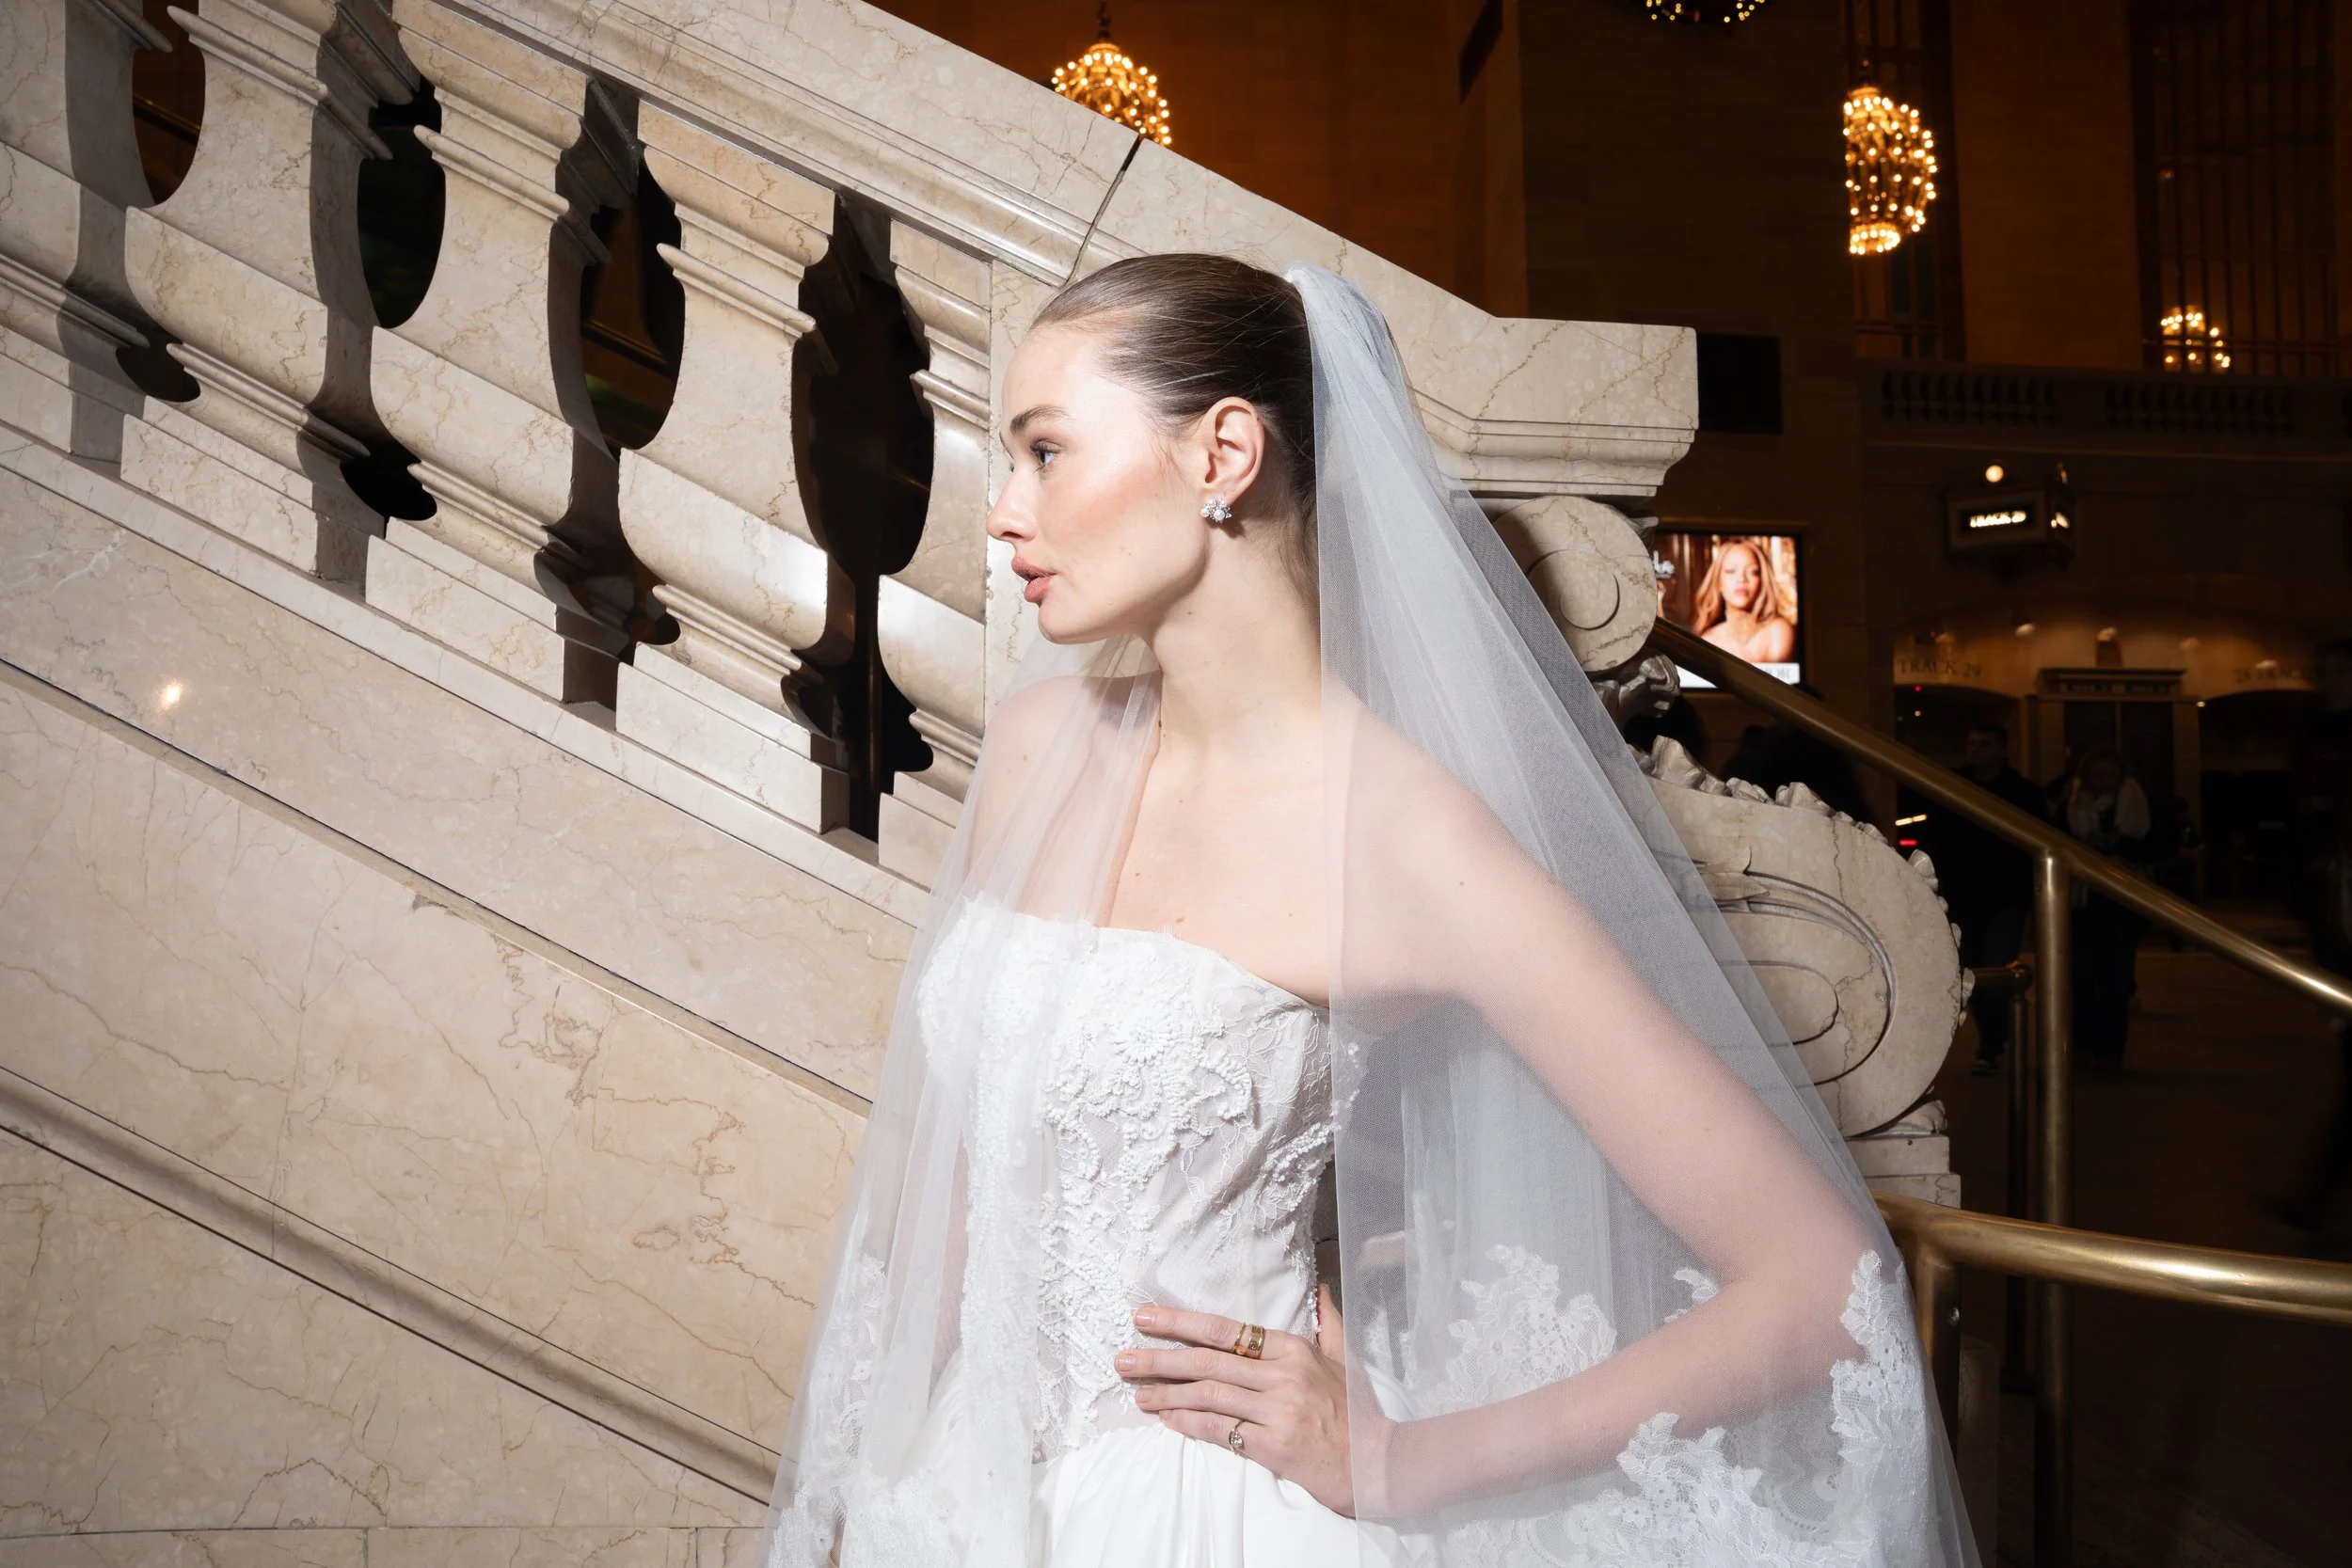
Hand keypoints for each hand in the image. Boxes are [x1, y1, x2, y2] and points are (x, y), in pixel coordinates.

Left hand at [1117, 1285, 1375, 1517]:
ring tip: (1137, 1394)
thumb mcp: (1346, 1358)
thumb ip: (1328, 1321)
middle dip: (1160, 1359)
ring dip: (1167, 1394)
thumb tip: (1321, 1285)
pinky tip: (1167, 1421)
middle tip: (1123, 1358)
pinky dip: (1189, 1424)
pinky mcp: (1275, 1446)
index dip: (1181, 1323)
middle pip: (1208, 1362)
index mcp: (1293, 1349)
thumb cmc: (1357, 1411)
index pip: (1226, 1330)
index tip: (1145, 1318)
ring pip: (1209, 1395)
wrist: (1379, 1462)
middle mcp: (1283, 1375)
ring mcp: (1279, 1410)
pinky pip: (1221, 1431)